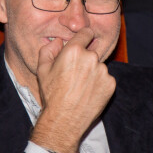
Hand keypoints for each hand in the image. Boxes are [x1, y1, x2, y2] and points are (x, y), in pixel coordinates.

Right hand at [30, 28, 115, 152]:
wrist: (64, 120)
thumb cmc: (51, 94)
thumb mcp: (42, 69)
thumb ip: (49, 49)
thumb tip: (59, 41)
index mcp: (74, 50)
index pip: (86, 32)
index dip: (83, 37)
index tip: (82, 43)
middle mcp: (91, 57)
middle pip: (91, 52)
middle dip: (84, 59)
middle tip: (75, 74)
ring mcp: (103, 71)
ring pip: (98, 66)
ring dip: (92, 72)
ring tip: (81, 87)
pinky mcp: (111, 84)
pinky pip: (106, 78)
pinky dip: (99, 83)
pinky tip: (89, 93)